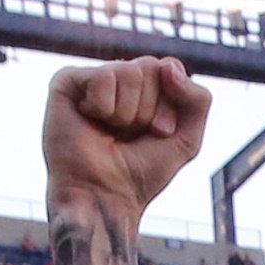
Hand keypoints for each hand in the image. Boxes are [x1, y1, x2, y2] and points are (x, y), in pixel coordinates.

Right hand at [42, 57, 209, 215]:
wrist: (104, 198)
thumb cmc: (140, 174)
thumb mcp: (187, 139)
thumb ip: (198, 99)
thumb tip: (167, 66)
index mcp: (144, 89)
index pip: (169, 68)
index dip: (169, 105)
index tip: (158, 134)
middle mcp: (118, 81)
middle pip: (151, 66)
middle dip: (148, 108)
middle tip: (130, 136)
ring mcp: (92, 80)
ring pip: (128, 71)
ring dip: (126, 112)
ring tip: (109, 133)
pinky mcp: (66, 83)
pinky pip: (103, 76)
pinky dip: (103, 106)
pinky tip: (89, 121)